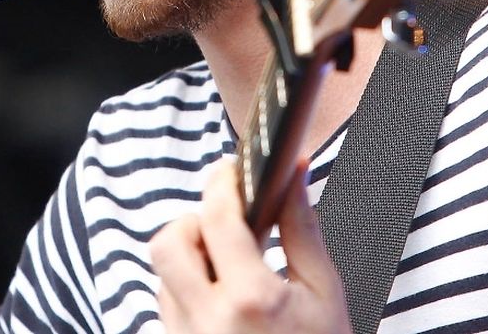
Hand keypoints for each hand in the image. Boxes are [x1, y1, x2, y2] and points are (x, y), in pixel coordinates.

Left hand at [148, 158, 351, 333]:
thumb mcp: (324, 292)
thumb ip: (302, 228)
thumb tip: (293, 169)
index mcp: (252, 300)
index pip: (216, 217)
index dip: (222, 181)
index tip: (231, 169)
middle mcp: (208, 322)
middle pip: (168, 243)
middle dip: (192, 221)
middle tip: (224, 223)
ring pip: (164, 276)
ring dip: (190, 259)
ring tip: (231, 268)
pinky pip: (167, 309)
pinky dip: (188, 293)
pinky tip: (223, 301)